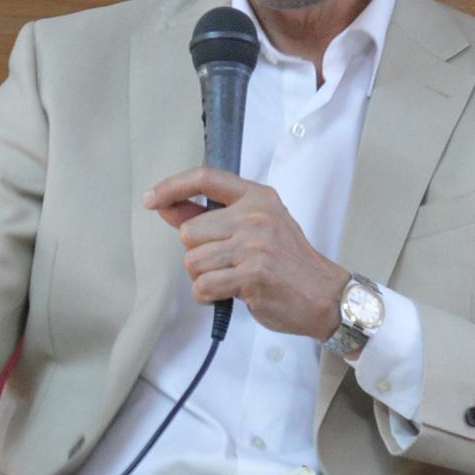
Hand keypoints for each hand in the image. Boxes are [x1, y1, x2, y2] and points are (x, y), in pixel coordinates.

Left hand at [143, 166, 349, 340]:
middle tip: (223, 264)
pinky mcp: (251, 275)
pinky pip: (203, 286)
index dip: (172, 186)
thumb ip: (213, 217)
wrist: (323, 295)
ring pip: (192, 262)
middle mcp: (255, 216)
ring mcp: (254, 245)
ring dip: (202, 278)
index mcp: (257, 197)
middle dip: (197, 254)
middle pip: (189, 232)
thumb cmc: (288, 263)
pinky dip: (207, 296)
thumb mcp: (256, 228)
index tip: (151, 199)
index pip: (205, 178)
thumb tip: (167, 208)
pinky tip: (227, 294)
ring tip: (228, 280)